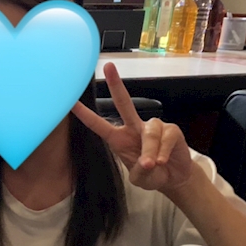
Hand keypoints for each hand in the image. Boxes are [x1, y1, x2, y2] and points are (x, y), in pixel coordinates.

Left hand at [71, 62, 195, 193]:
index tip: (71, 102)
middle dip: (116, 85)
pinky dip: (163, 151)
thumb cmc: (151, 175)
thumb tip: (147, 162)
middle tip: (108, 67)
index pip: (98, 124)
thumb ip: (139, 172)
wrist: (173, 178)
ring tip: (152, 164)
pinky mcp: (171, 130)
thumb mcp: (140, 179)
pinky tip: (163, 160)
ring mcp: (153, 127)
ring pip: (149, 132)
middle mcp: (133, 128)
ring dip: (150, 150)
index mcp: (118, 138)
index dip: (85, 114)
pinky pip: (165, 137)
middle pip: (124, 103)